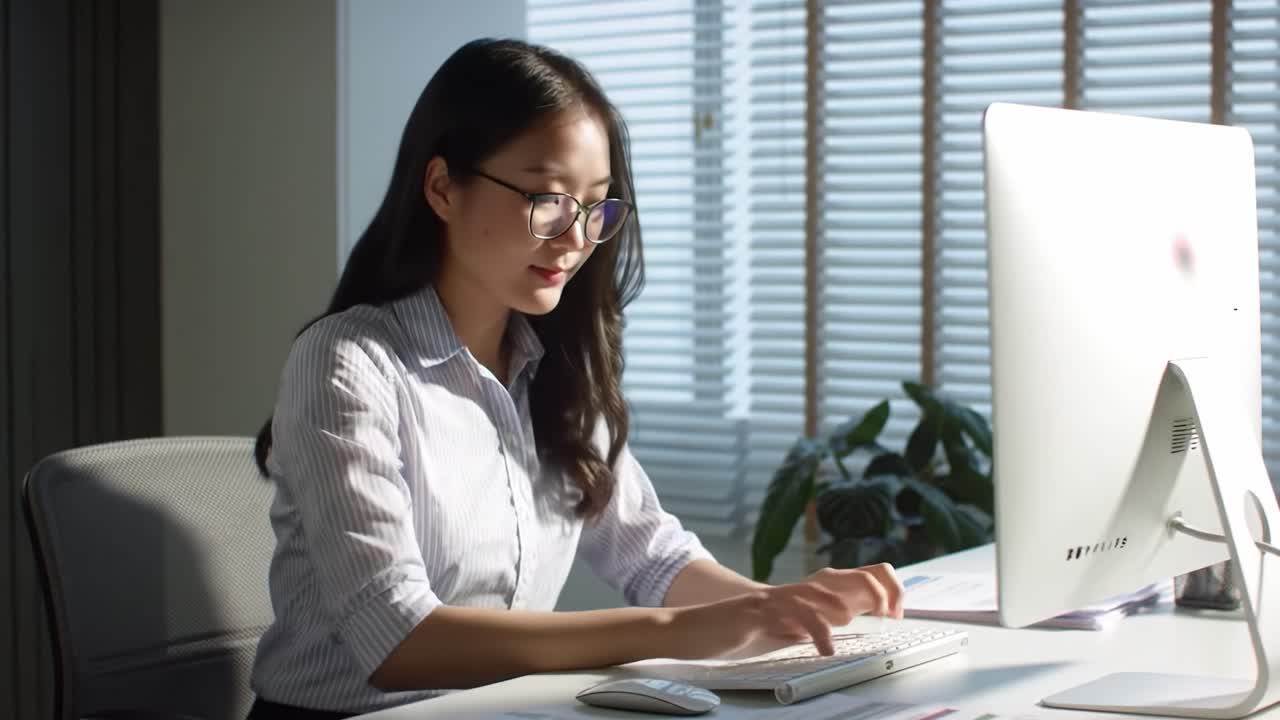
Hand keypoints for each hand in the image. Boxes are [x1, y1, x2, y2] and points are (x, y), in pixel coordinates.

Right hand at [668, 563, 904, 660]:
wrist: (689, 629)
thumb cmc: (735, 632)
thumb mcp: (780, 628)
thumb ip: (807, 622)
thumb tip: (841, 621)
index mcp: (799, 595)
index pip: (846, 578)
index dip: (876, 587)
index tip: (895, 612)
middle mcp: (790, 590)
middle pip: (842, 576)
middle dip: (874, 588)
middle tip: (892, 612)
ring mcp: (773, 598)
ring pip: (819, 589)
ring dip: (848, 603)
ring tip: (867, 620)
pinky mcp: (757, 611)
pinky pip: (791, 614)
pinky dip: (815, 628)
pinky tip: (826, 647)